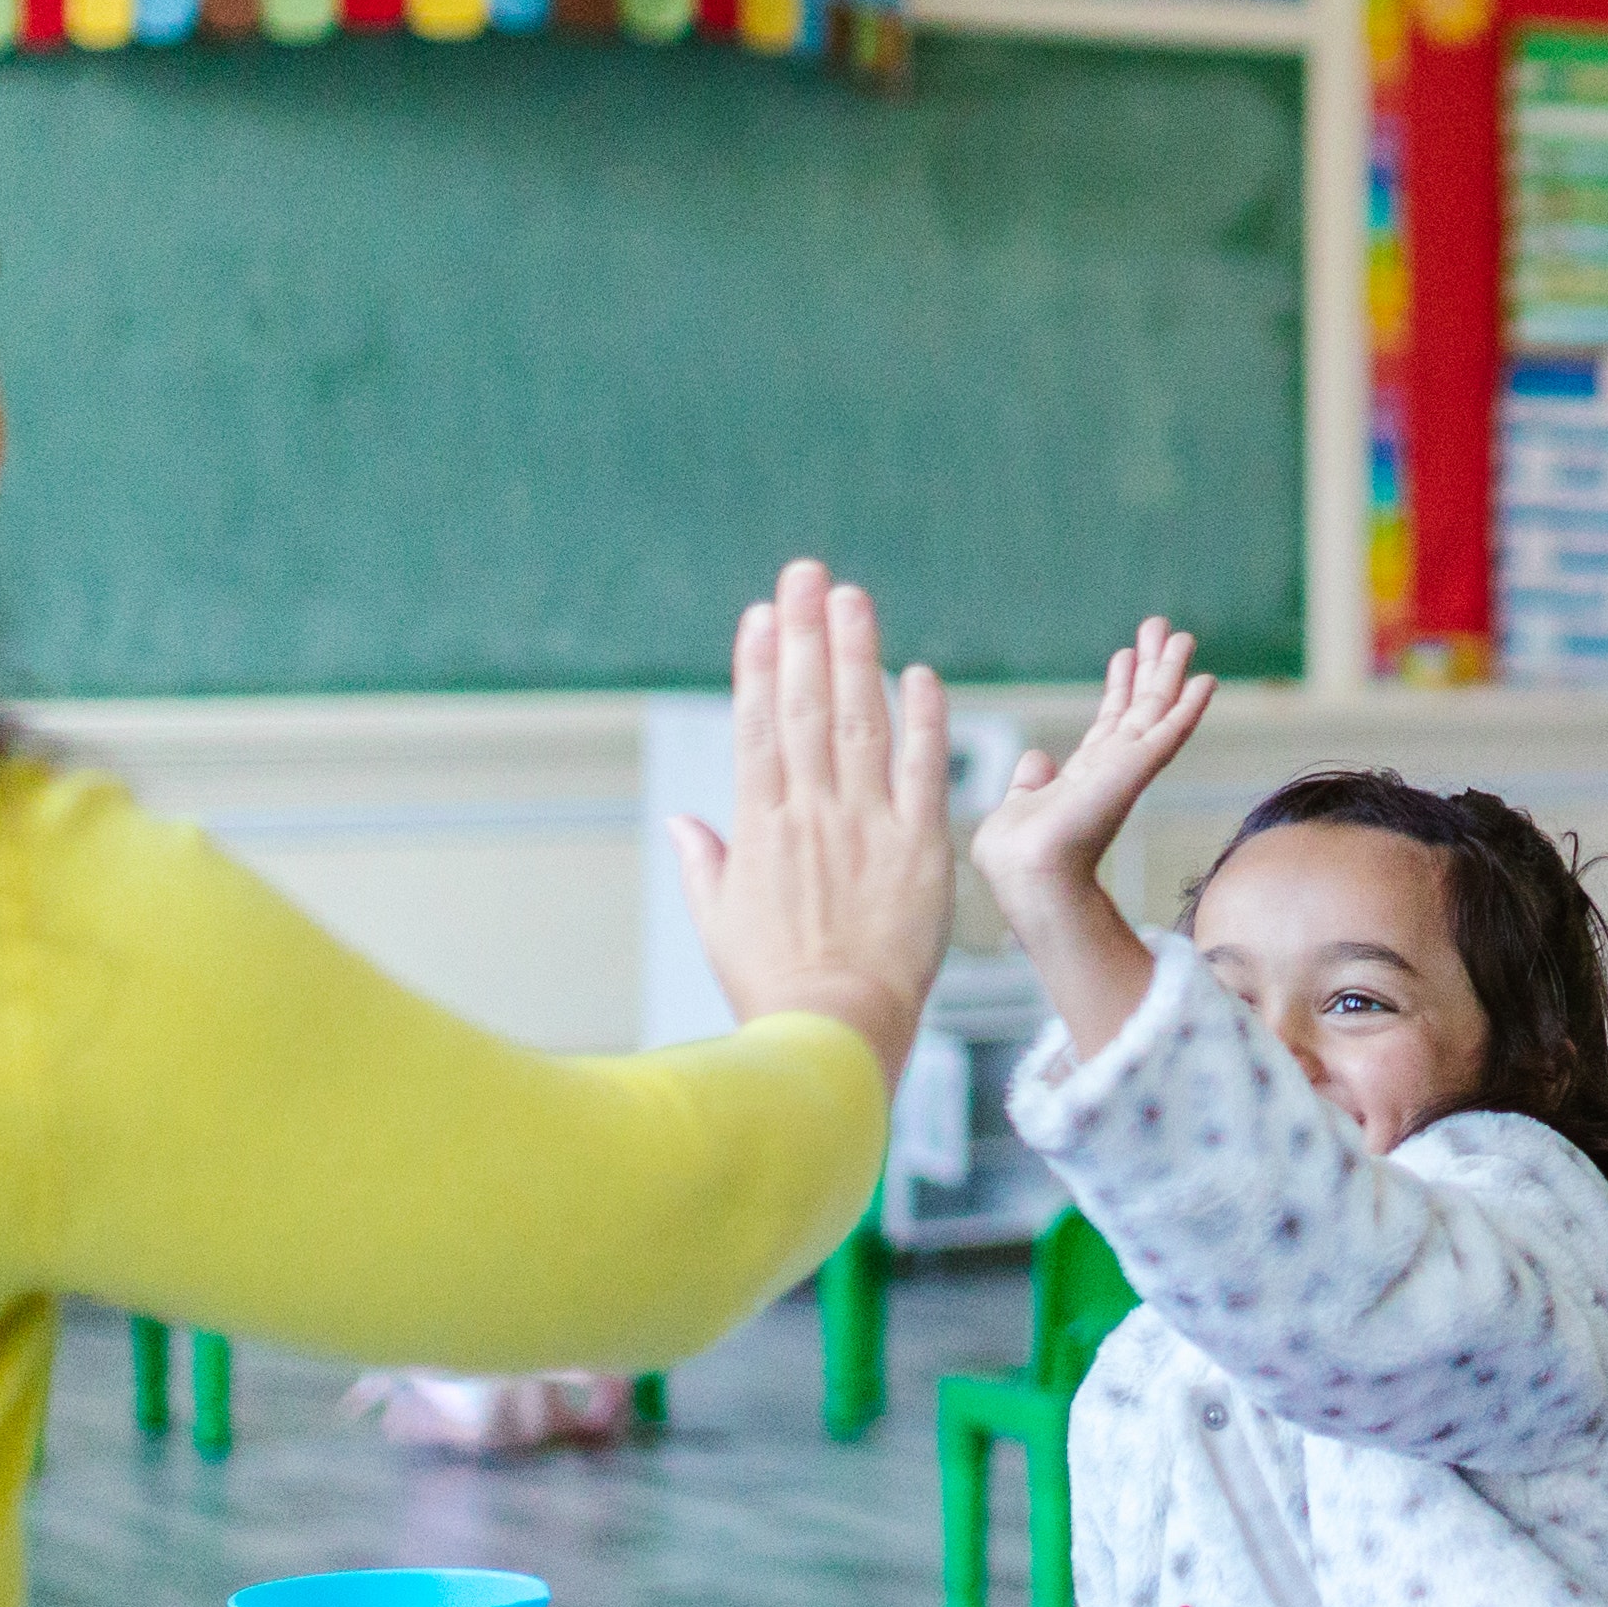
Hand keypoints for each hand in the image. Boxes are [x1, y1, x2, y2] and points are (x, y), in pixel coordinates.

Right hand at [670, 560, 953, 1073]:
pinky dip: (924, 721)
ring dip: (858, 655)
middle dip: (805, 634)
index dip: (758, 665)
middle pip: (805, 706)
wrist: (835, 1033)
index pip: (756, 726)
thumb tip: (682, 825)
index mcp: (760, 828)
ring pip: (861, 723)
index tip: (761, 615)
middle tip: (806, 573)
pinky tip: (921, 675)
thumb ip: (705, 864)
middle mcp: (812, 813)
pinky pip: (925, 772)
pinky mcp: (920, 849)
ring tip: (852, 598)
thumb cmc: (773, 988)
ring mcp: (867, 827)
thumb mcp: (720, 923)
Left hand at [969, 621, 1217, 922]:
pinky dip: (1189, 707)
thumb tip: (1035, 759)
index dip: (1119, 688)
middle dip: (1152, 669)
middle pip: (1140, 710)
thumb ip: (1030, 783)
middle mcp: (1112, 770)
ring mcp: (1128, 770)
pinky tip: (1206, 681)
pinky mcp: (1136, 769)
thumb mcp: (1017, 808)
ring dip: (1171, 674)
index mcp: (1084, 779)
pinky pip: (1169, 732)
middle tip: (1163, 628)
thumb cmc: (1015, 856)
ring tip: (1182, 636)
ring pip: (1158, 712)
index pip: (1108, 725)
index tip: (1125, 655)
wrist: (1028, 874)